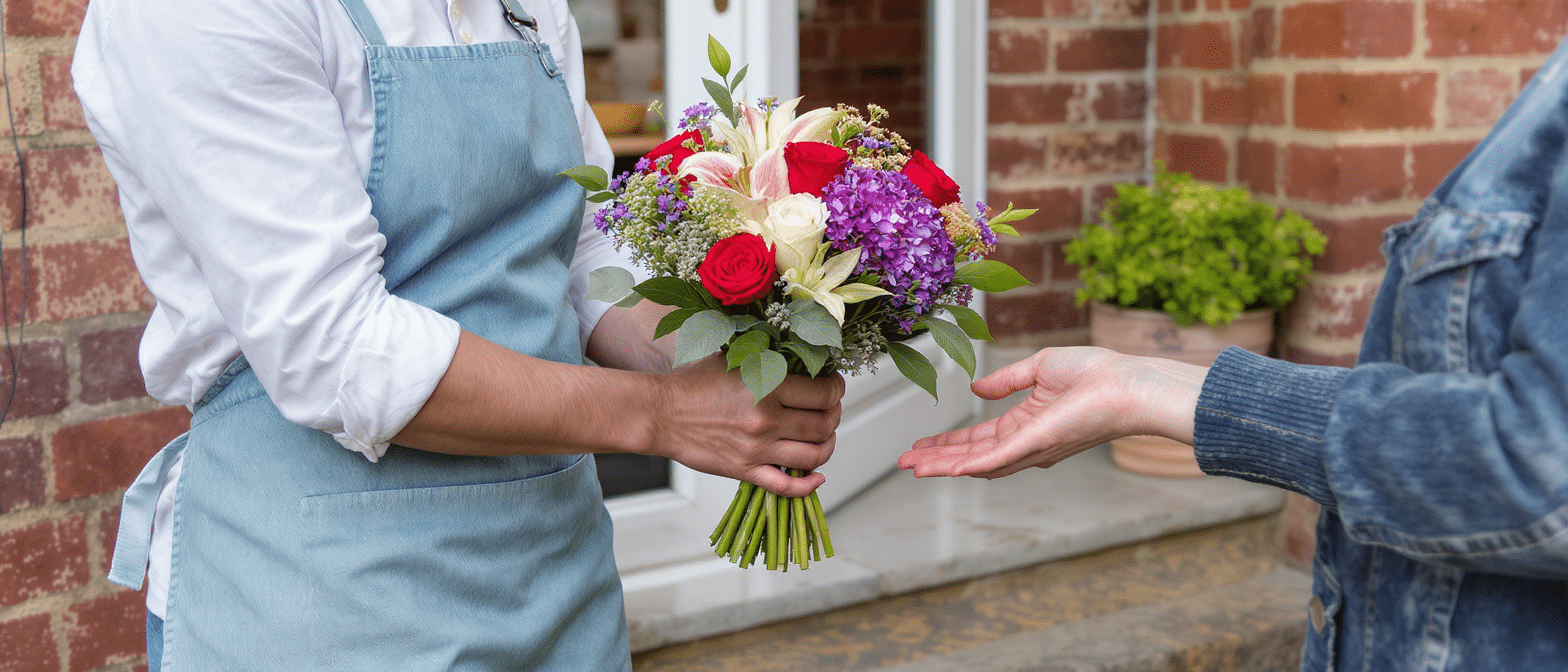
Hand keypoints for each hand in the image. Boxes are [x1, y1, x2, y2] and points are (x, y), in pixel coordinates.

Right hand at [650, 355, 843, 497]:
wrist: (659, 413)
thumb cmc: (693, 382)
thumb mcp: (735, 358)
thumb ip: (769, 360)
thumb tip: (802, 359)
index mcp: (768, 385)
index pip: (825, 393)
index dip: (837, 390)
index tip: (834, 387)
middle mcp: (767, 419)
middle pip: (824, 424)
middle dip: (834, 416)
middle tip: (830, 410)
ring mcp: (757, 448)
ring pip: (814, 456)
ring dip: (828, 447)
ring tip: (824, 437)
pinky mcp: (745, 470)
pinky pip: (786, 486)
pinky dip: (808, 485)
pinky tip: (817, 477)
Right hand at [897, 346, 1206, 478]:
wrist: (1128, 382)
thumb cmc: (1097, 372)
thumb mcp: (1040, 367)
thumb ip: (1007, 380)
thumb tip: (977, 388)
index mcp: (1028, 422)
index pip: (980, 438)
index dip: (949, 442)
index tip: (922, 445)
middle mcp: (1028, 443)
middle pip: (973, 456)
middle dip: (938, 460)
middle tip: (906, 464)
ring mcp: (1031, 447)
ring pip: (979, 464)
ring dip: (944, 466)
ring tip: (913, 468)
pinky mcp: (1037, 444)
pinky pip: (997, 460)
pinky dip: (969, 466)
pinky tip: (945, 470)